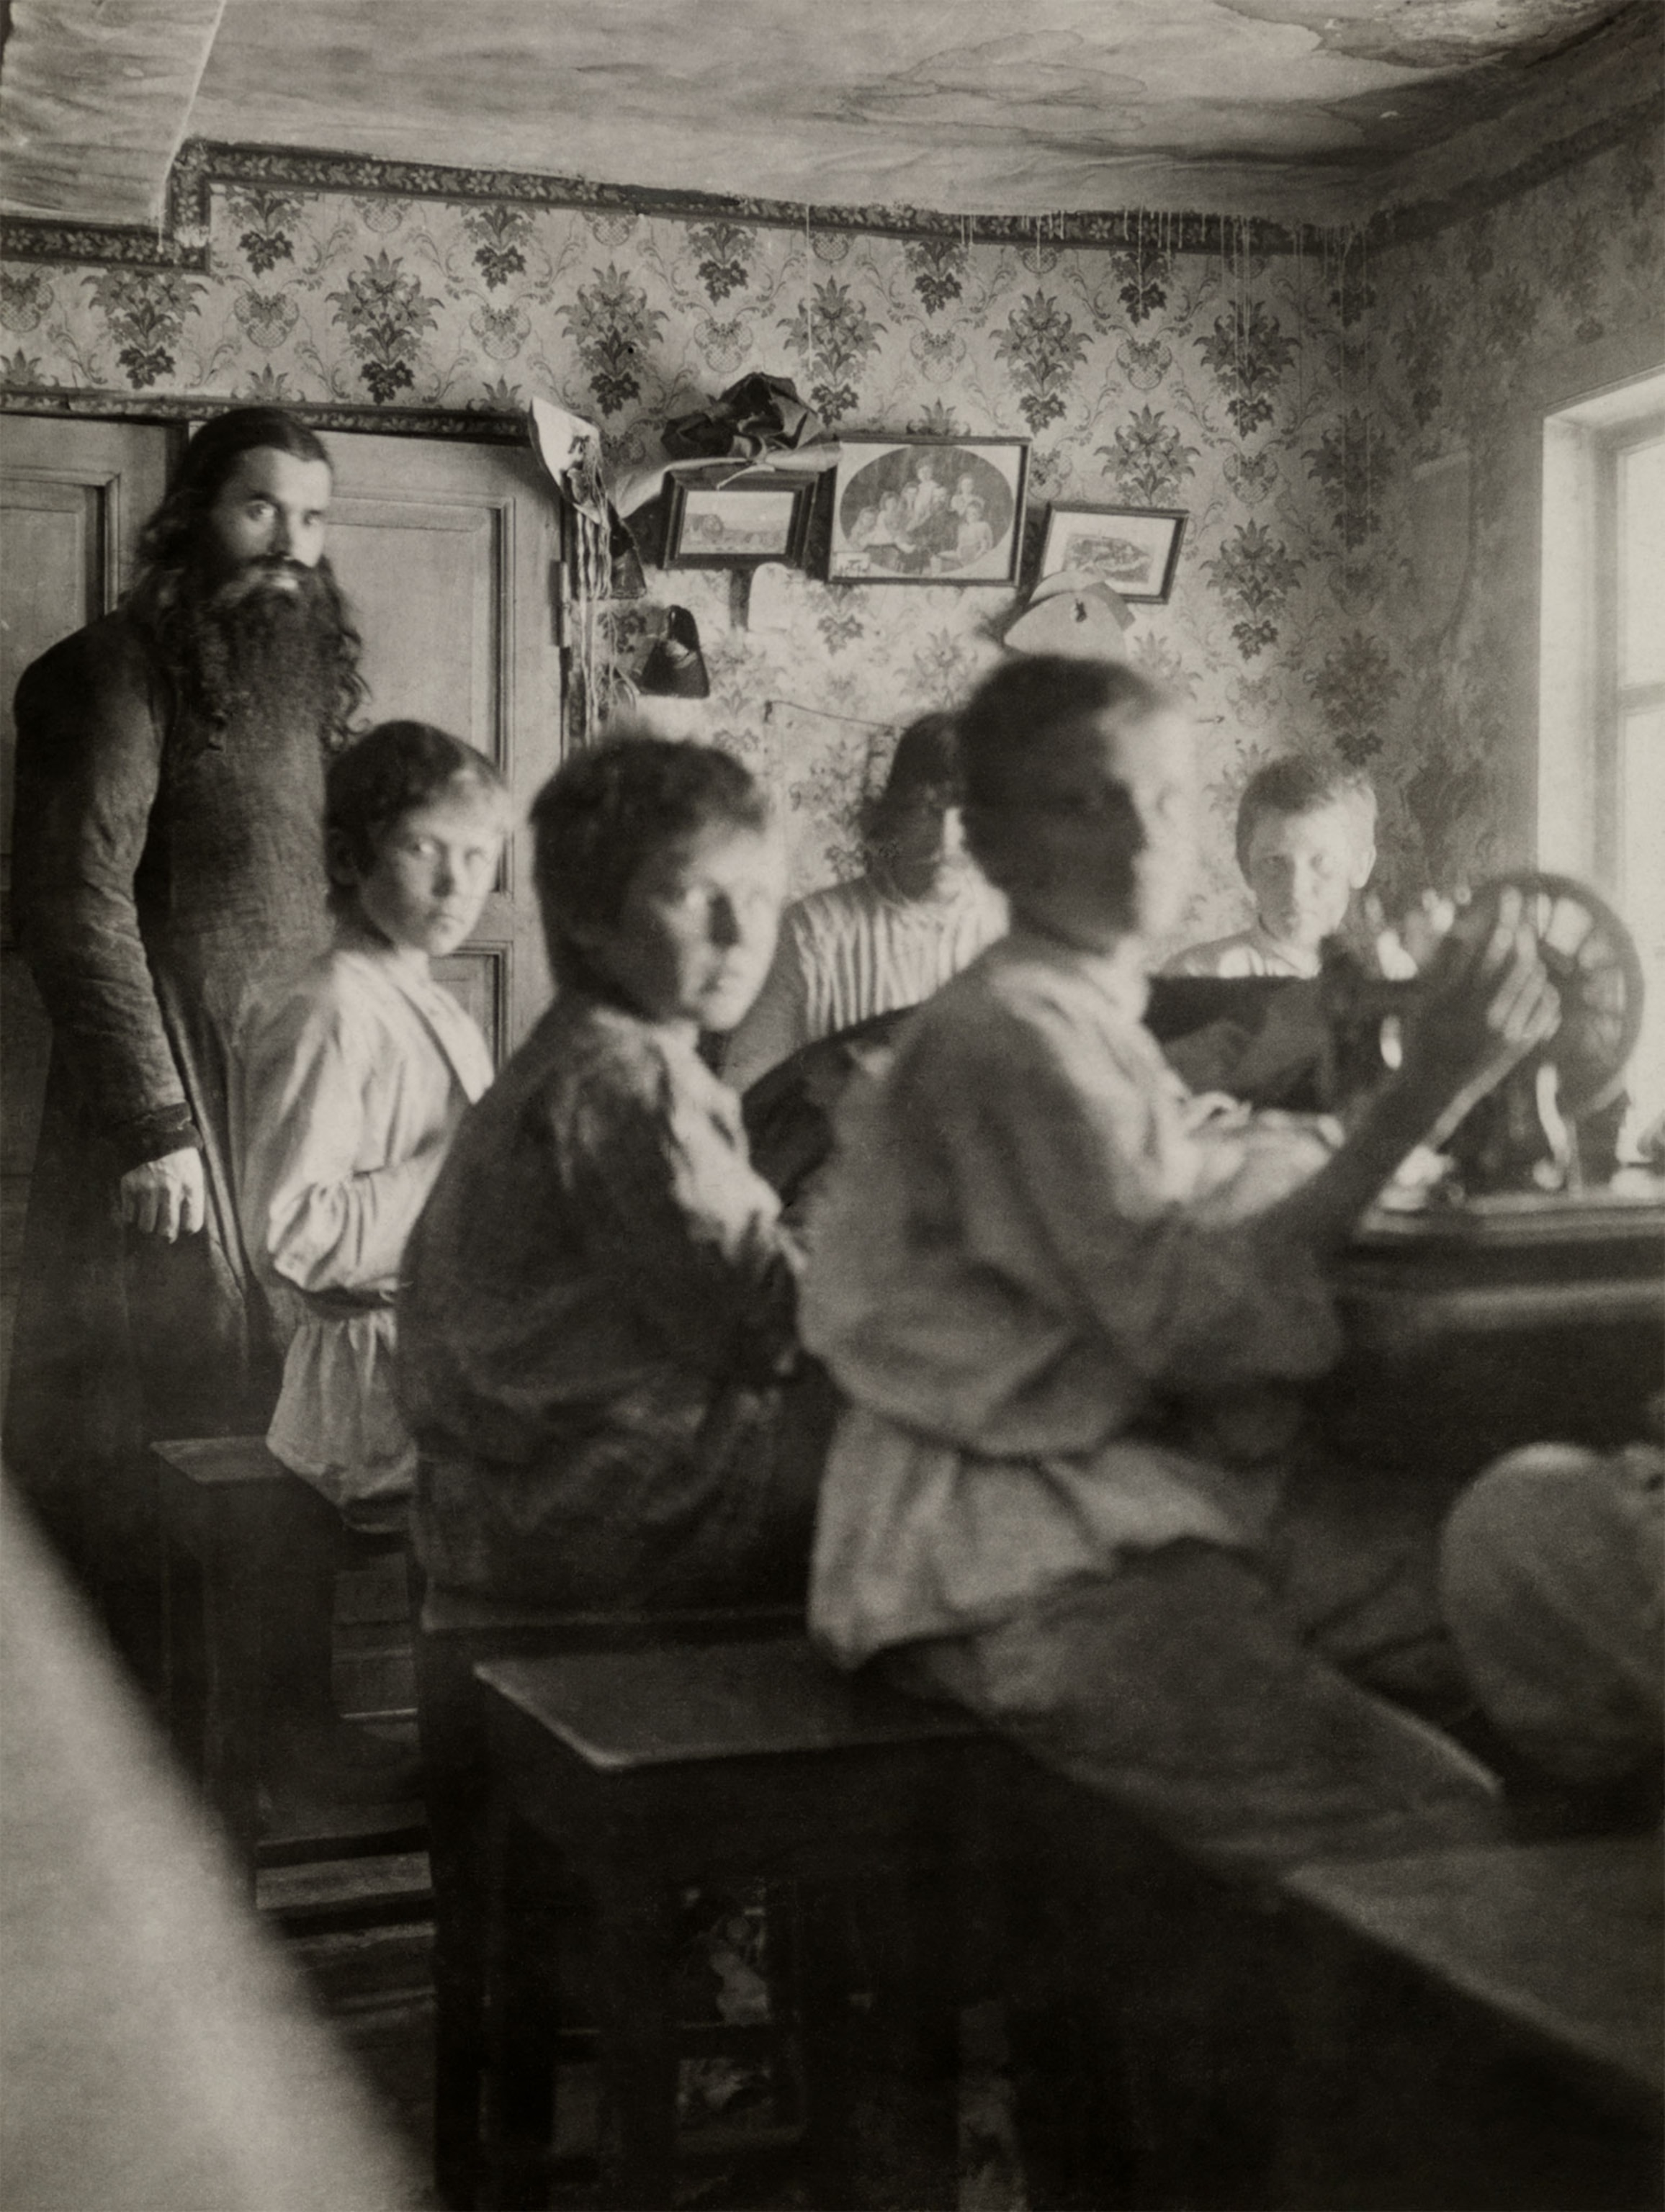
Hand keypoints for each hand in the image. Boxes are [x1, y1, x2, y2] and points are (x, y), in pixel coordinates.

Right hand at [117, 1146, 206, 1239]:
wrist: (154, 1131)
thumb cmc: (179, 1156)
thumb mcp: (195, 1173)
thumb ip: (193, 1198)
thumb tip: (186, 1225)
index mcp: (191, 1188)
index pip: (192, 1225)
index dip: (186, 1228)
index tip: (182, 1225)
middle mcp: (170, 1191)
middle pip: (167, 1231)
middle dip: (166, 1234)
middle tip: (164, 1231)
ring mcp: (148, 1190)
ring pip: (146, 1227)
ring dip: (148, 1226)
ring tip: (149, 1218)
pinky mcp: (129, 1187)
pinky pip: (129, 1216)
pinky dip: (132, 1217)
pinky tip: (136, 1209)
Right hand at [1399, 887, 1559, 1144]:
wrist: (1430, 1093)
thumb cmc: (1419, 1043)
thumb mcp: (1423, 1003)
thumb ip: (1444, 967)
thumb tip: (1460, 931)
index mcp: (1461, 999)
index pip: (1491, 945)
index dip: (1502, 915)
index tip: (1508, 894)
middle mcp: (1489, 1015)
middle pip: (1520, 959)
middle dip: (1522, 932)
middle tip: (1518, 922)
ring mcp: (1508, 1032)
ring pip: (1537, 981)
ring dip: (1531, 962)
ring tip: (1520, 955)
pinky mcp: (1521, 1047)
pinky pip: (1547, 1007)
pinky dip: (1543, 991)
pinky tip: (1531, 988)